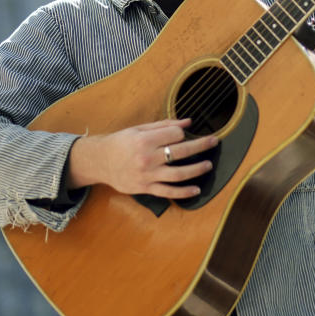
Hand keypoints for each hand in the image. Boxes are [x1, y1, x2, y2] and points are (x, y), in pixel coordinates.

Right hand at [67, 119, 216, 199]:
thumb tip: (187, 122)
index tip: (183, 134)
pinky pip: (168, 192)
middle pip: (181, 152)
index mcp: (145, 140)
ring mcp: (147, 175)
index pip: (175, 136)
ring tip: (208, 165)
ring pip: (179, 174)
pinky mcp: (146, 189)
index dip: (182, 133)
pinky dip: (184, 192)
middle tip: (214, 142)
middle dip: (201, 146)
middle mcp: (147, 158)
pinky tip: (196, 189)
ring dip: (197, 170)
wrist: (100, 161)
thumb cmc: (120, 142)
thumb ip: (163, 126)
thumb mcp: (139, 129)